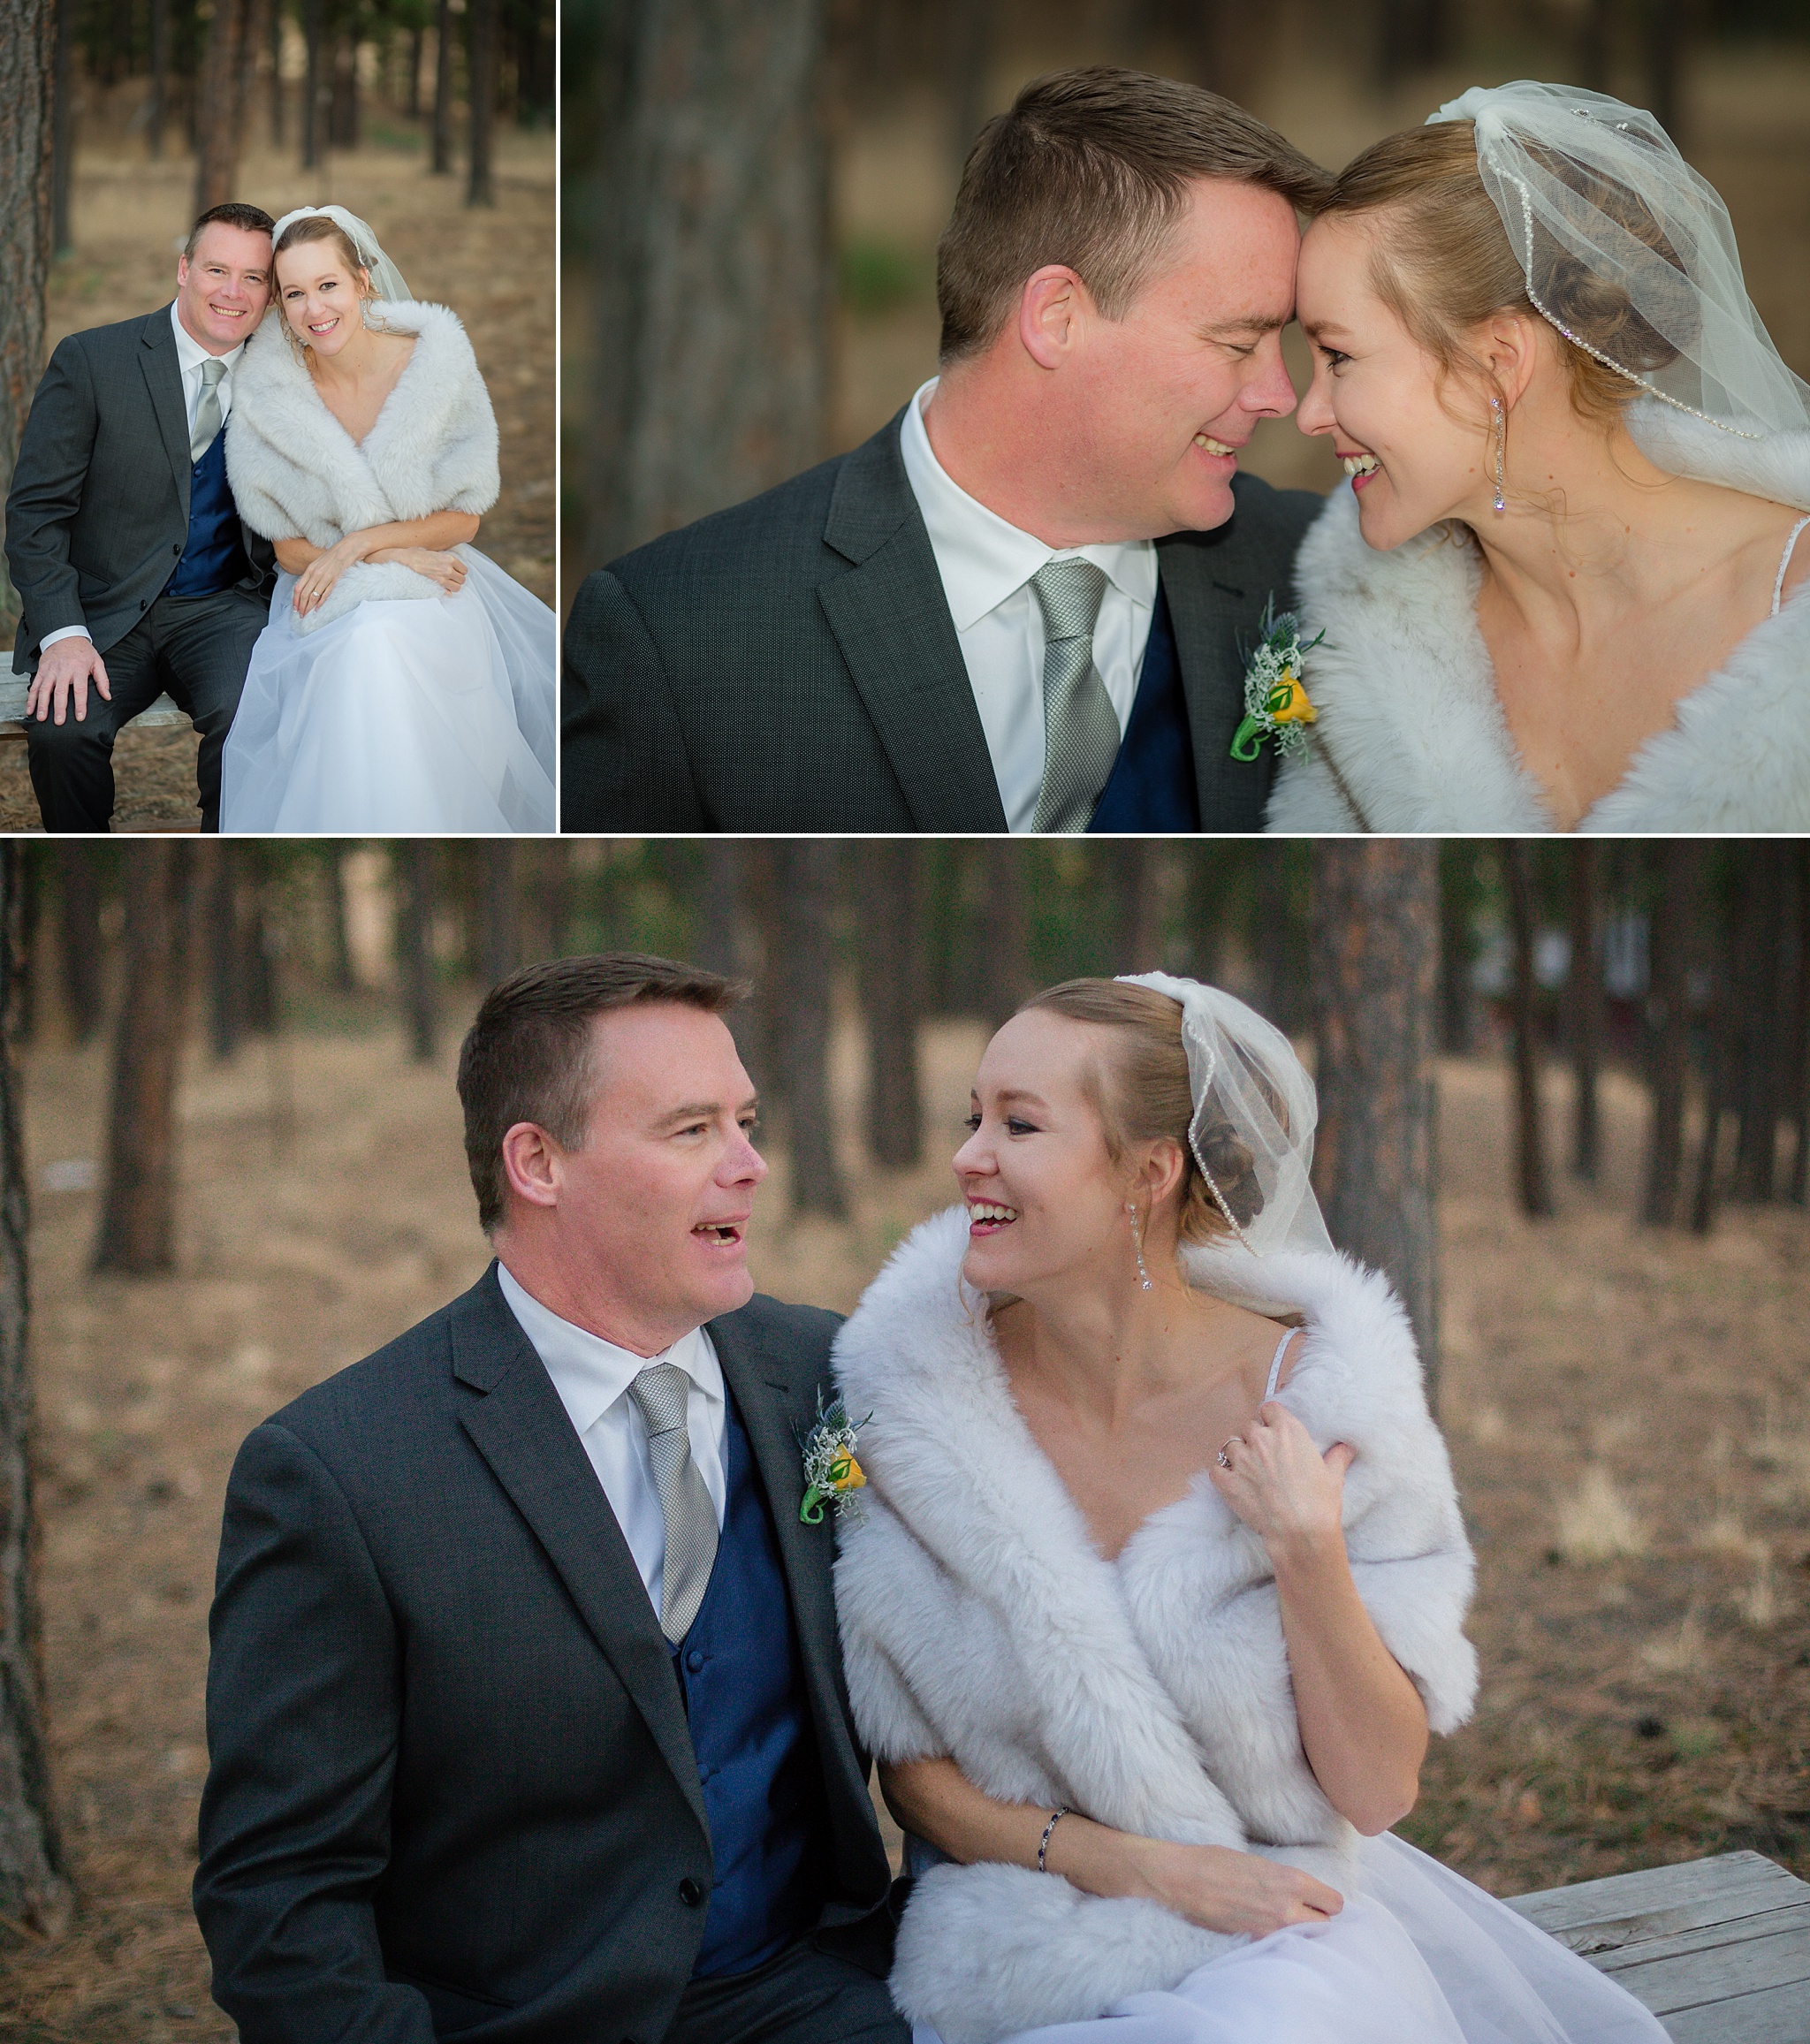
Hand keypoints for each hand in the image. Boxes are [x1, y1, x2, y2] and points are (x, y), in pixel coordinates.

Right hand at [26, 637, 110, 724]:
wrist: (64, 634)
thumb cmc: (83, 651)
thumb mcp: (97, 662)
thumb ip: (102, 680)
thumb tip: (107, 697)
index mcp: (79, 669)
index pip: (80, 690)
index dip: (80, 705)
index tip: (80, 718)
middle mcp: (63, 670)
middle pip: (60, 691)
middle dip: (59, 708)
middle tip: (59, 722)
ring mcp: (50, 670)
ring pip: (44, 689)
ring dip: (41, 705)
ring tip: (41, 719)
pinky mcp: (41, 670)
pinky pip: (34, 685)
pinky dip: (31, 698)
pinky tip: (30, 709)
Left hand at [290, 536, 364, 616]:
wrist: (347, 549)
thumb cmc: (333, 556)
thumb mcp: (318, 563)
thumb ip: (312, 574)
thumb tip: (307, 585)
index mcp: (310, 569)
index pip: (298, 587)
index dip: (295, 599)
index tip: (295, 607)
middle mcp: (315, 574)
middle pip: (304, 594)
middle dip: (301, 606)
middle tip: (300, 615)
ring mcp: (325, 577)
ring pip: (314, 596)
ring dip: (309, 607)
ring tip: (307, 614)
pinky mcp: (335, 580)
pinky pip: (325, 593)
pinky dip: (320, 603)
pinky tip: (317, 609)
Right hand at [380, 547, 466, 594]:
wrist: (407, 559)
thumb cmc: (420, 554)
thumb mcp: (438, 553)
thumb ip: (448, 560)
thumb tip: (454, 567)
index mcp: (450, 559)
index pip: (464, 570)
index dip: (460, 572)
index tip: (455, 572)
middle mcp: (448, 568)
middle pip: (462, 580)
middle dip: (457, 580)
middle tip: (451, 578)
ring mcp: (442, 577)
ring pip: (457, 588)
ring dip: (453, 586)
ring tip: (447, 583)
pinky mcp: (436, 584)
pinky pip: (448, 593)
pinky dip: (446, 592)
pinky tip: (442, 588)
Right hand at [1131, 1838, 1342, 1936]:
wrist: (1179, 1879)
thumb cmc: (1213, 1861)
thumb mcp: (1256, 1862)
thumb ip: (1282, 1880)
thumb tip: (1297, 1892)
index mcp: (1290, 1881)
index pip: (1333, 1903)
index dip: (1327, 1901)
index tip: (1320, 1900)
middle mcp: (1286, 1910)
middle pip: (1325, 1926)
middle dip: (1317, 1919)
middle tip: (1303, 1912)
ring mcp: (1269, 1930)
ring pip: (1304, 1940)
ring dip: (1299, 1932)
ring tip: (1283, 1921)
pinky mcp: (1252, 1942)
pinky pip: (1278, 1945)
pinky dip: (1277, 1939)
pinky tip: (1264, 1928)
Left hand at [1210, 1400, 1353, 1555]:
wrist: (1300, 1532)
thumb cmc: (1320, 1503)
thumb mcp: (1333, 1476)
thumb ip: (1337, 1456)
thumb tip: (1346, 1447)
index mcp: (1287, 1430)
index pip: (1269, 1408)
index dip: (1271, 1419)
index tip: (1274, 1430)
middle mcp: (1261, 1439)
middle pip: (1250, 1426)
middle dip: (1255, 1439)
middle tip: (1265, 1457)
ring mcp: (1241, 1459)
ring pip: (1230, 1444)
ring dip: (1238, 1454)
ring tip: (1248, 1470)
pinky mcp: (1227, 1481)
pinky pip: (1216, 1468)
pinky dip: (1222, 1474)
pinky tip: (1232, 1482)